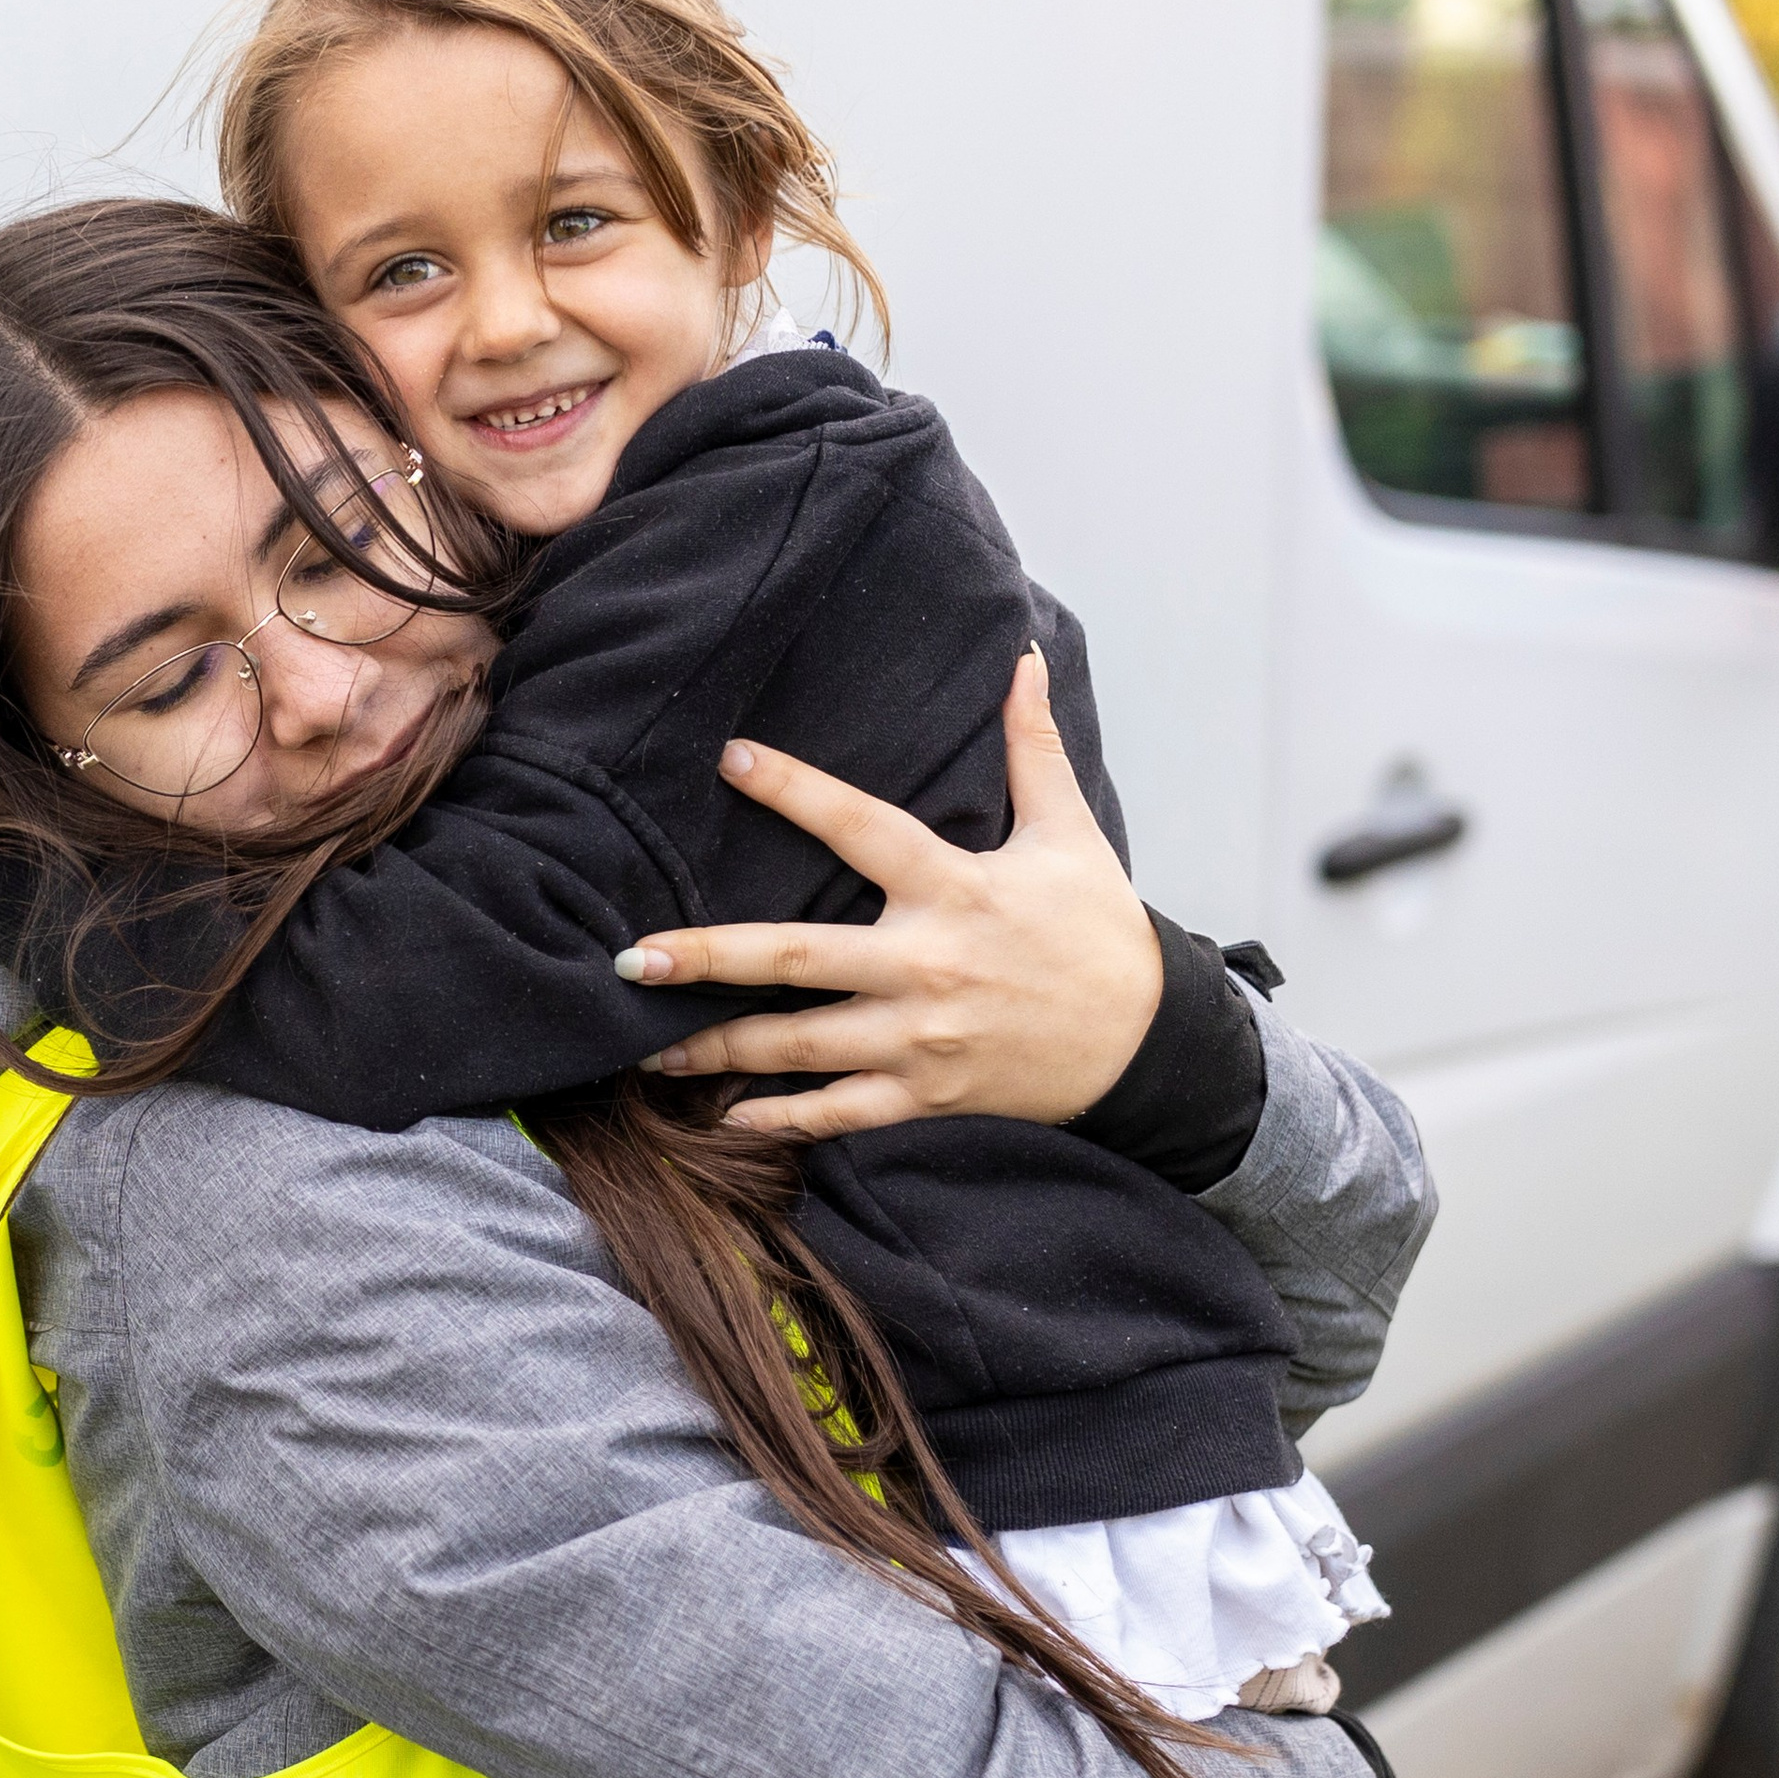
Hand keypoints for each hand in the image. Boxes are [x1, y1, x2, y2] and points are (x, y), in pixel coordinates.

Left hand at [613, 648, 1162, 1139]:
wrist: (1146, 1041)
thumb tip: (1024, 658)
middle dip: (709, 958)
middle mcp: (928, 965)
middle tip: (632, 956)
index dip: (796, 791)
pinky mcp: (929, 1094)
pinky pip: (842, 1112)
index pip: (861, 828)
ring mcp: (923, 1039)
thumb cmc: (1100, 929)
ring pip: (803, 1046)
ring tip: (648, 1047)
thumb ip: (1031, 748)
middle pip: (798, 959)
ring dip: (720, 1049)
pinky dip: (784, 1119)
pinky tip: (728, 1116)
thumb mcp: (1070, 831)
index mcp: (955, 888)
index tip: (730, 760)